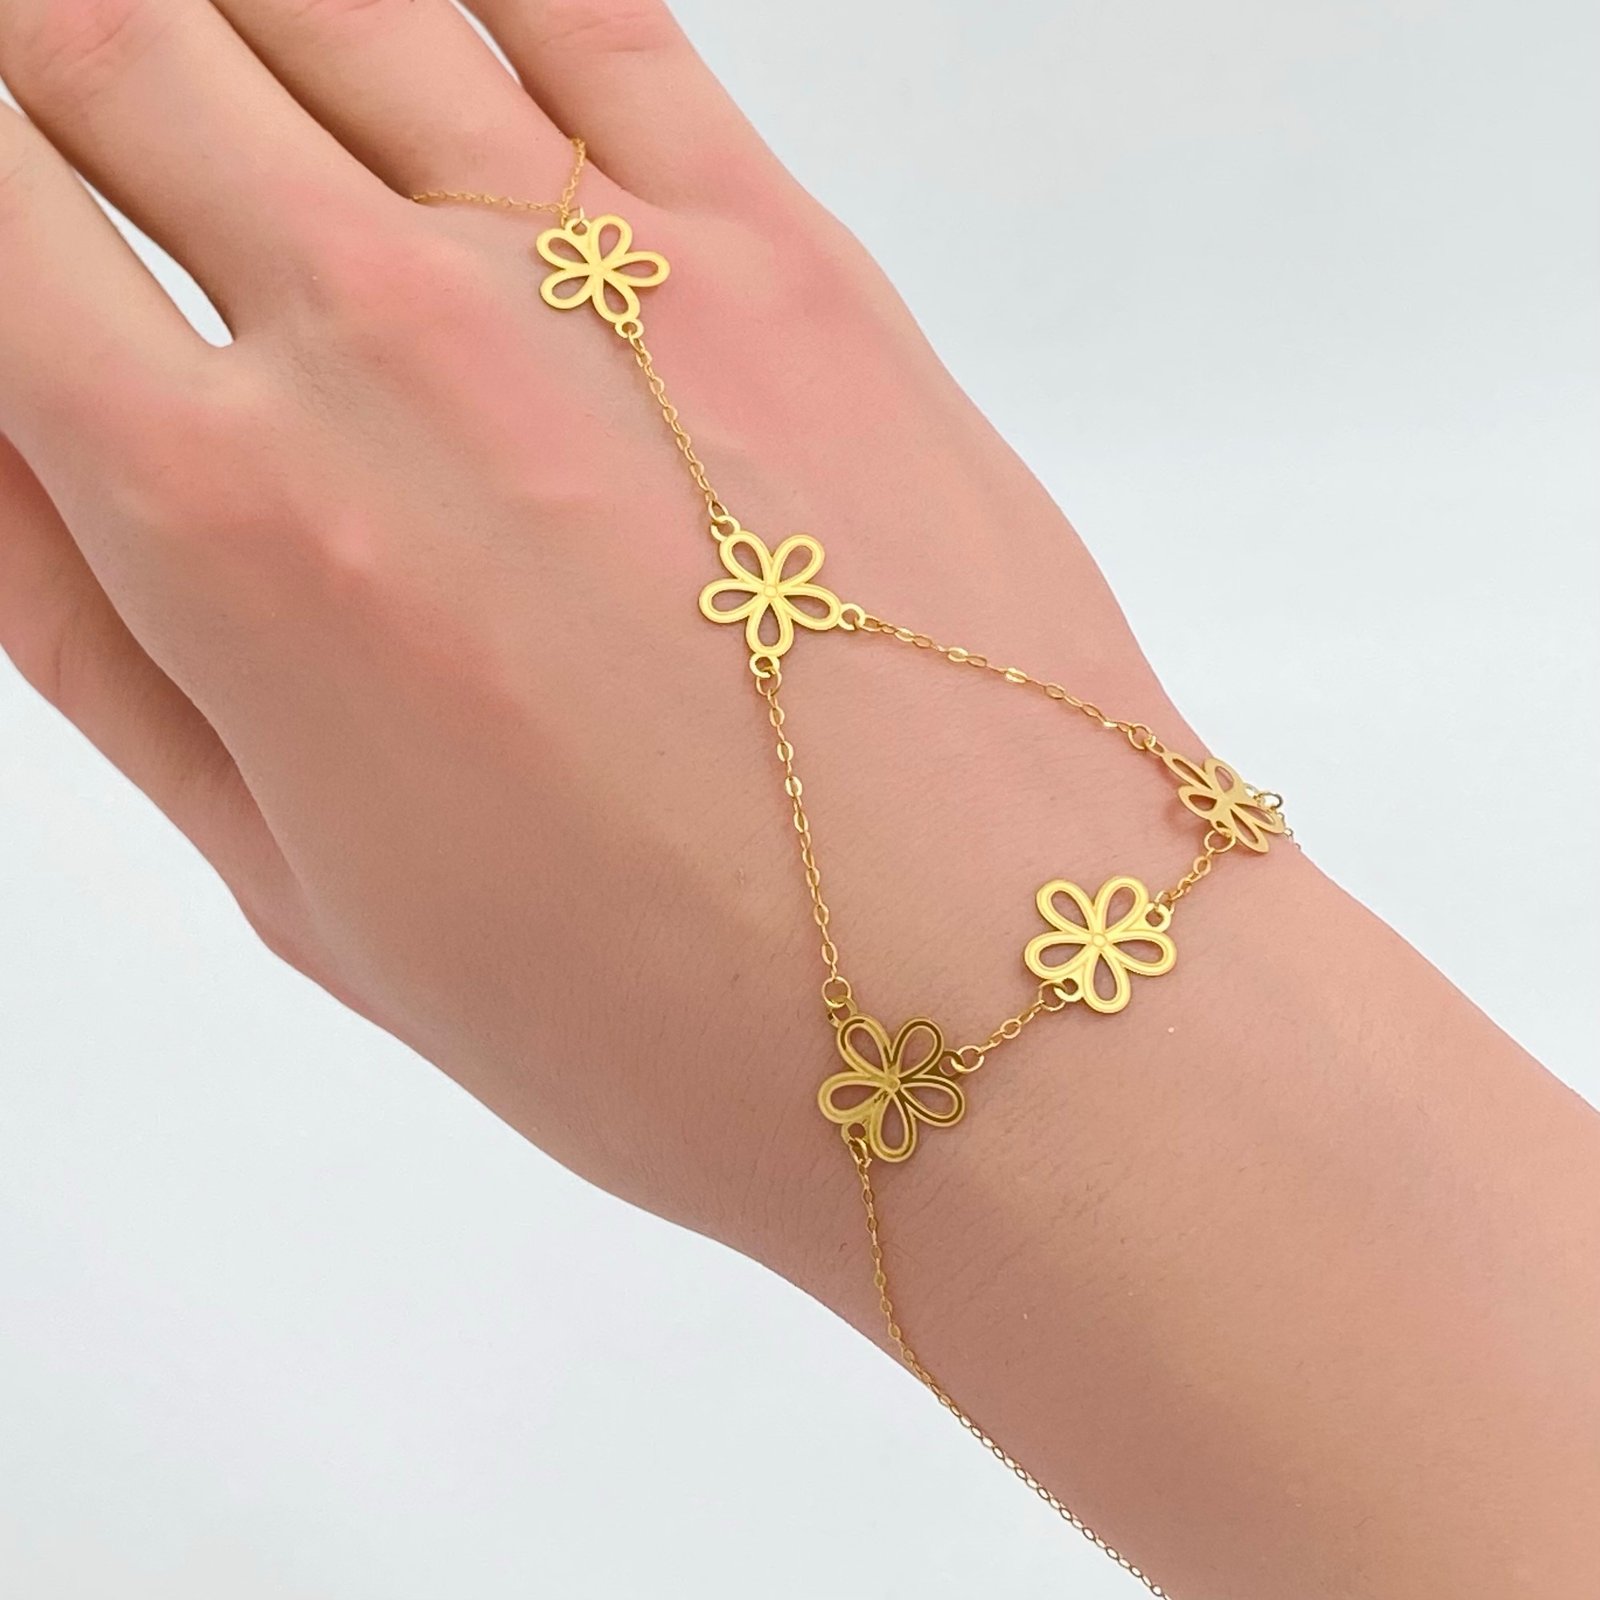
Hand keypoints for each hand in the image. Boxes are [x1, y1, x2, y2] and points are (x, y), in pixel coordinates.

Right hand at [0, 0, 1164, 1262]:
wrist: (989, 999)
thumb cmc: (658, 1008)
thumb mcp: (306, 885)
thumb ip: (104, 642)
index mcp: (238, 521)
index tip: (6, 205)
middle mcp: (399, 342)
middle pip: (118, 42)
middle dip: (55, 61)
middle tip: (75, 121)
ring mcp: (606, 270)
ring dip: (234, 13)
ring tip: (228, 81)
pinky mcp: (784, 256)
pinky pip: (586, 12)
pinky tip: (425, 31)